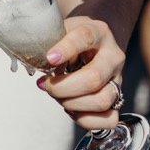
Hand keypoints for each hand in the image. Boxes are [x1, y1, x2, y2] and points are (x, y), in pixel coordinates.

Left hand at [37, 16, 129, 131]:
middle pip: (94, 78)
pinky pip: (109, 119)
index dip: (66, 49)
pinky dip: (87, 119)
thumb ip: (48, 41)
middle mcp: (112, 56)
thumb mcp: (61, 30)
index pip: (85, 37)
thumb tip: (32, 58)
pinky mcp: (117, 99)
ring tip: (57, 96)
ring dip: (72, 104)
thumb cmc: (73, 39)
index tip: (49, 58)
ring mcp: (118, 79)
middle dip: (63, 87)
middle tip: (46, 85)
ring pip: (103, 100)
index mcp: (98, 32)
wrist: (93, 43)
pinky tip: (72, 109)